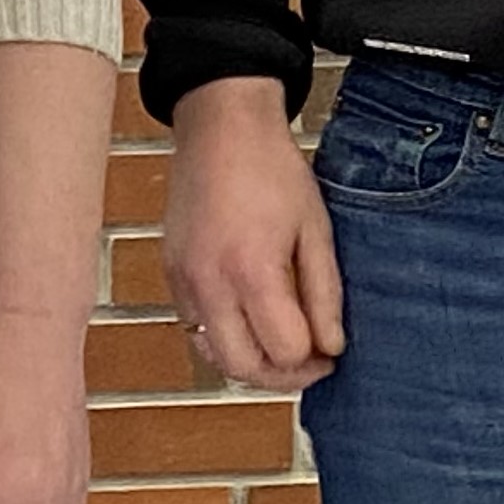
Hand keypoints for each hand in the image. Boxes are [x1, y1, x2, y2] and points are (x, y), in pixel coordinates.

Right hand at [165, 77, 343, 392]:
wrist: (221, 128)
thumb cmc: (272, 169)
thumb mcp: (315, 228)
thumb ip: (325, 294)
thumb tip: (332, 346)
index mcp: (252, 270)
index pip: (284, 351)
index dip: (314, 359)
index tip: (330, 349)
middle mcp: (210, 283)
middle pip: (243, 368)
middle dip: (282, 376)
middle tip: (308, 360)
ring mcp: (184, 281)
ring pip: (213, 357)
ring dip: (250, 362)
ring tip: (280, 342)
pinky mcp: (171, 274)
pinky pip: (195, 329)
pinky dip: (224, 339)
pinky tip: (250, 318)